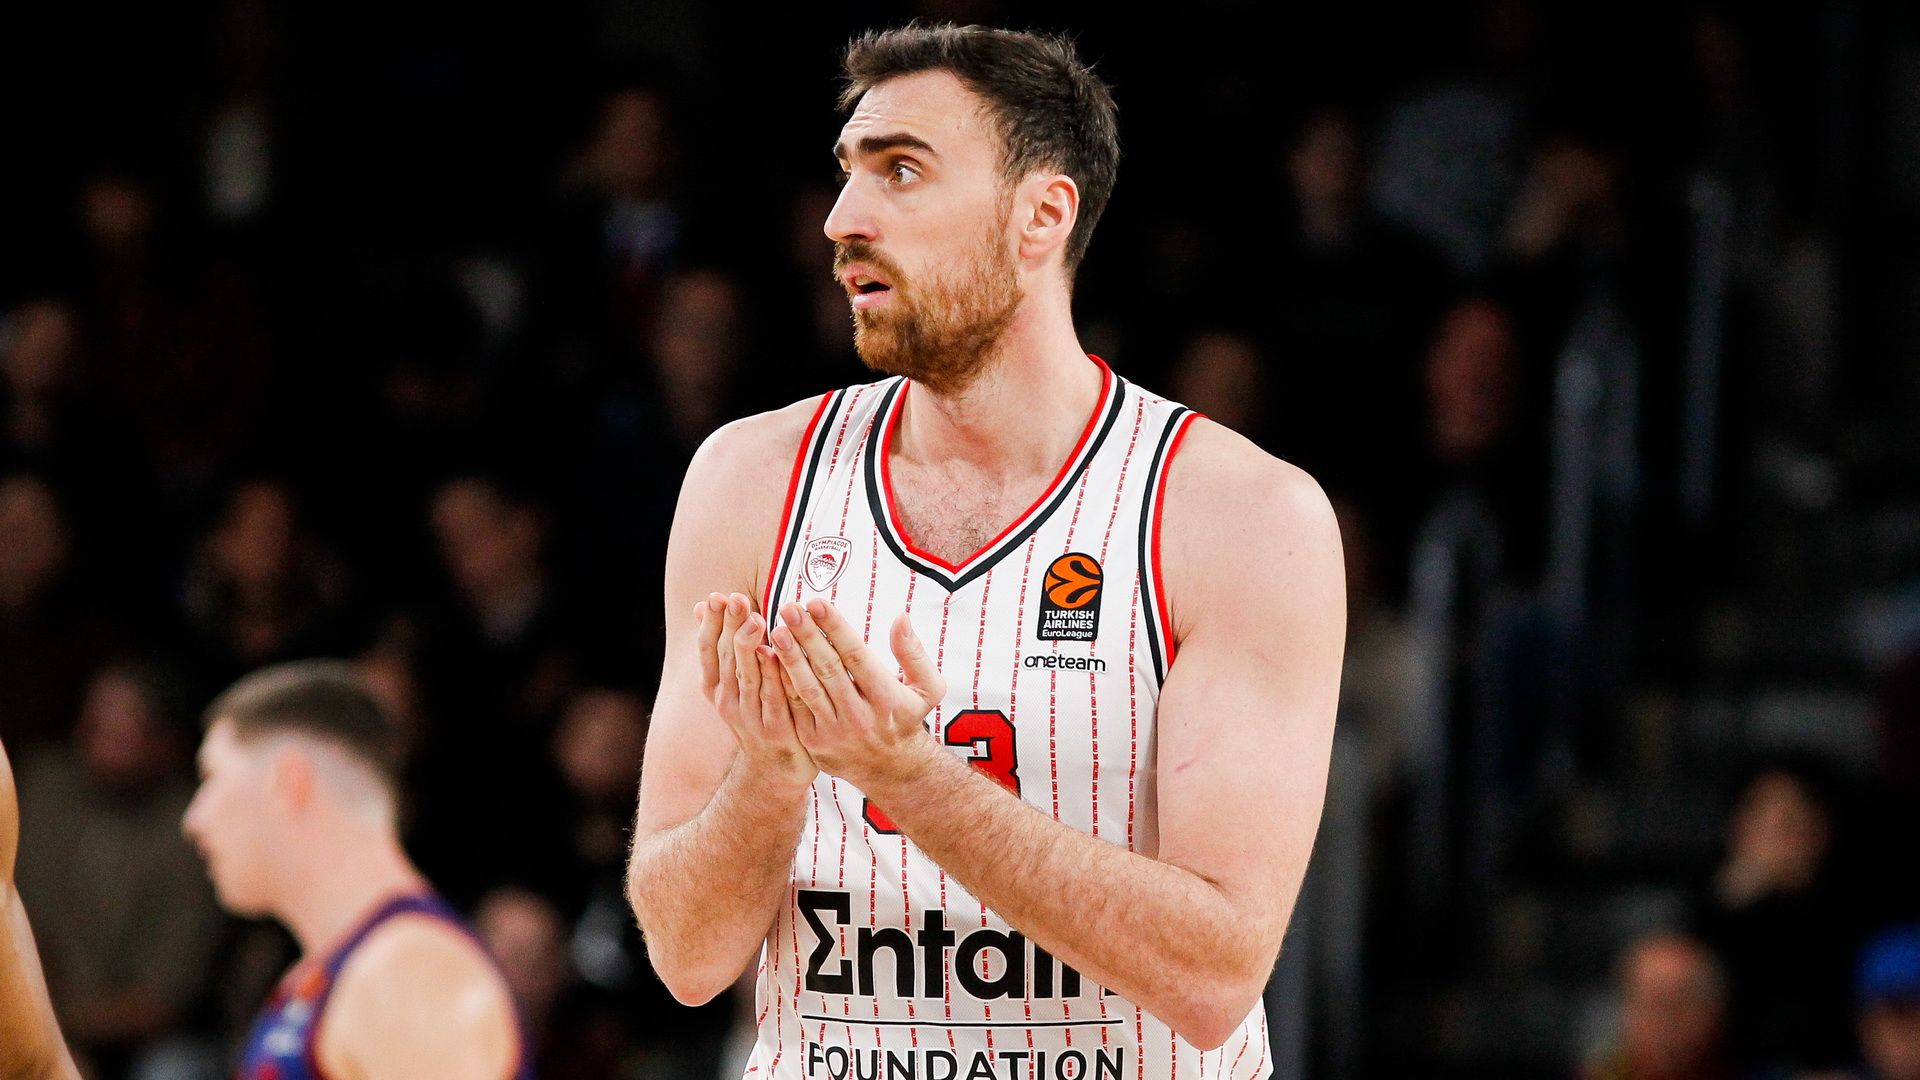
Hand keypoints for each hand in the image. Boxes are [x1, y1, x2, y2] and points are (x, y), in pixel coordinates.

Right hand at [695, 593, 814, 792]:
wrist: (774, 770)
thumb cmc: (758, 715)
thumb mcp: (734, 683)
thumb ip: (724, 646)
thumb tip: (702, 605)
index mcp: (715, 688)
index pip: (708, 650)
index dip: (712, 623)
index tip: (717, 596)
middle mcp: (728, 702)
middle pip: (727, 658)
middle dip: (731, 626)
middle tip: (737, 598)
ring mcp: (750, 717)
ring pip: (746, 676)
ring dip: (749, 647)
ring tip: (755, 619)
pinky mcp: (776, 729)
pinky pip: (774, 698)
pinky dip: (772, 677)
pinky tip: (775, 655)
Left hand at [770, 599, 945, 790]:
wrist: (892, 770)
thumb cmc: (906, 718)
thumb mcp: (926, 688)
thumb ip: (914, 653)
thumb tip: (901, 617)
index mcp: (886, 698)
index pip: (856, 656)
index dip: (835, 628)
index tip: (817, 603)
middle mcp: (859, 716)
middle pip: (828, 669)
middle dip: (807, 636)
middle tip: (789, 609)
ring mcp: (834, 732)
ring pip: (807, 689)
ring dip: (789, 658)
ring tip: (776, 630)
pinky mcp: (814, 742)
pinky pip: (795, 707)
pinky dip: (782, 683)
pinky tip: (771, 660)